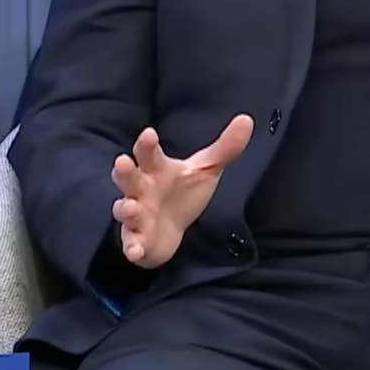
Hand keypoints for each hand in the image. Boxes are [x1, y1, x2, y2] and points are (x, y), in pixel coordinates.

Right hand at [110, 115, 252, 267]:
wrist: (170, 231)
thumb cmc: (183, 192)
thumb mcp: (205, 169)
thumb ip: (224, 148)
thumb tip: (247, 119)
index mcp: (156, 169)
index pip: (149, 153)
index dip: (147, 143)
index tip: (149, 134)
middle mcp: (141, 189)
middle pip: (129, 177)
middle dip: (124, 171)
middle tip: (122, 162)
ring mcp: (136, 215)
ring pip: (124, 209)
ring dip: (124, 208)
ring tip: (129, 206)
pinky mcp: (137, 239)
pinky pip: (131, 243)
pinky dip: (131, 247)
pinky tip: (134, 250)